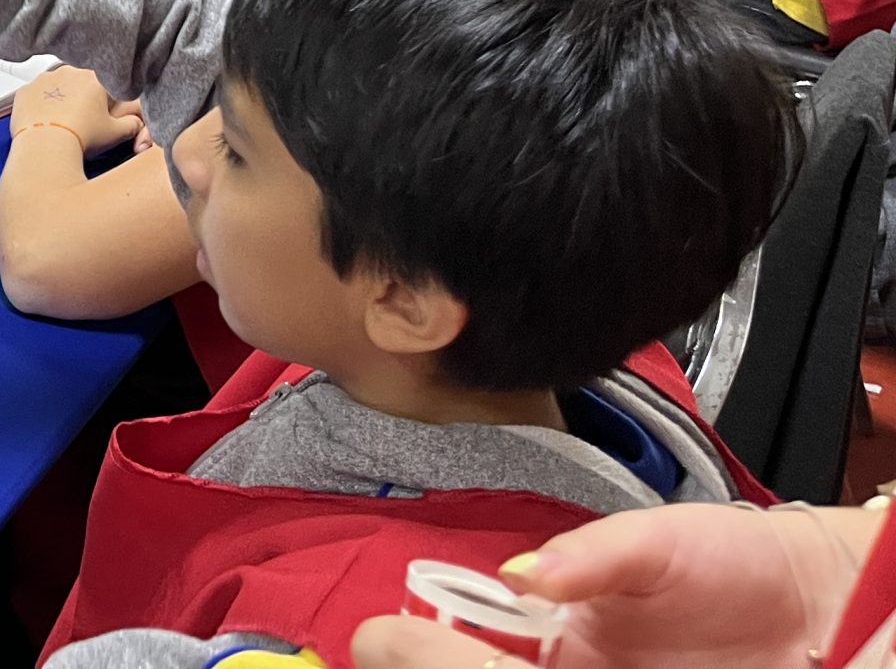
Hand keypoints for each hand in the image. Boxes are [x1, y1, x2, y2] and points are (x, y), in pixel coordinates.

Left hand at [9, 68, 140, 153]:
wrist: (47, 146)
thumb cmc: (81, 137)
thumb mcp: (116, 133)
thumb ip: (132, 124)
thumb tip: (137, 121)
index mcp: (94, 77)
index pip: (104, 83)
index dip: (104, 101)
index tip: (100, 113)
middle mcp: (68, 72)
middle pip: (78, 83)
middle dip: (81, 99)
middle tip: (81, 122)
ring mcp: (44, 80)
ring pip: (56, 88)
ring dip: (59, 100)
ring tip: (62, 124)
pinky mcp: (25, 91)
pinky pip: (34, 96)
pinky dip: (39, 106)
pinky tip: (44, 122)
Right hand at [350, 501, 865, 668]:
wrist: (820, 597)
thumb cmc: (734, 559)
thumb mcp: (656, 541)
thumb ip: (591, 555)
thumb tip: (520, 576)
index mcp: (559, 638)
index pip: (469, 652)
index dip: (419, 650)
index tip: (377, 642)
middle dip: (434, 664)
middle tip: (384, 654)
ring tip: (428, 656)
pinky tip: (516, 662)